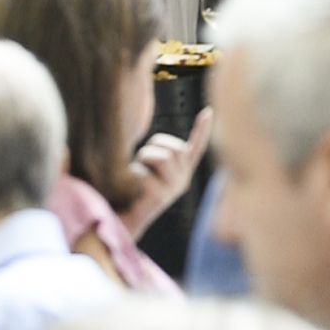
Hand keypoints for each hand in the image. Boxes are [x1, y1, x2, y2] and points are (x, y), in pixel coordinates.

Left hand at [117, 108, 214, 239]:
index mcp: (183, 171)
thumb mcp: (151, 167)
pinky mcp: (159, 196)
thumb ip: (160, 154)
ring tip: (136, 173)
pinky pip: (147, 172)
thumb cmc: (132, 187)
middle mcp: (183, 180)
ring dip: (143, 158)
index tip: (207, 111)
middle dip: (153, 147)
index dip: (202, 129)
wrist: (122, 218)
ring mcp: (173, 189)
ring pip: (162, 156)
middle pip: (174, 147)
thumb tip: (158, 139)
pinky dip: (136, 173)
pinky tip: (134, 185)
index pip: (196, 147)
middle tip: (141, 163)